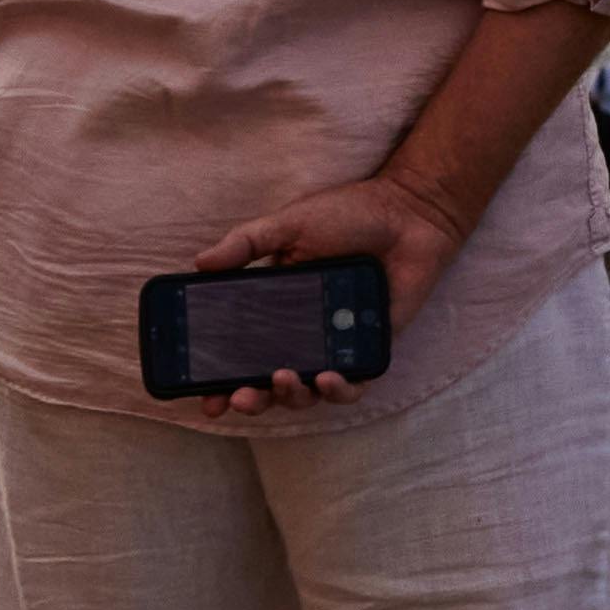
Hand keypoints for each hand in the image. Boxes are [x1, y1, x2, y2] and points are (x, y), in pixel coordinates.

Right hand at [159, 172, 472, 418]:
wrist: (409, 211)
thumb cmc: (350, 214)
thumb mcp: (290, 225)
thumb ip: (247, 244)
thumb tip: (199, 264)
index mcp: (275, 307)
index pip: (241, 352)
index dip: (220, 378)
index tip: (204, 396)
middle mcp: (302, 333)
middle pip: (269, 383)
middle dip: (251, 398)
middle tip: (238, 397)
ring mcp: (336, 345)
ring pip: (307, 393)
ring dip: (290, 396)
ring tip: (282, 379)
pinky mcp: (370, 350)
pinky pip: (353, 387)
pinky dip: (338, 391)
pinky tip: (326, 378)